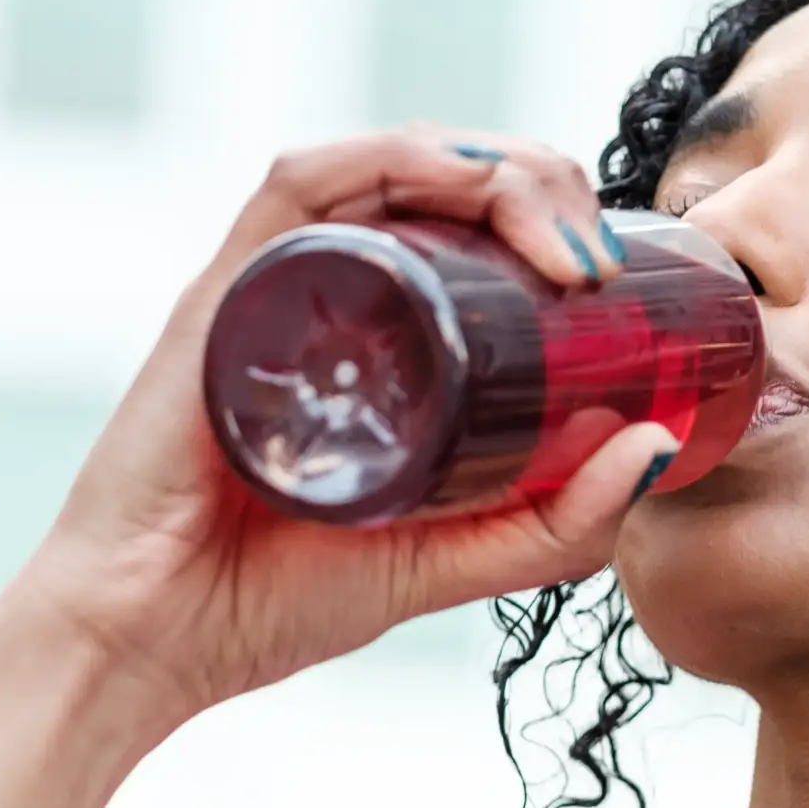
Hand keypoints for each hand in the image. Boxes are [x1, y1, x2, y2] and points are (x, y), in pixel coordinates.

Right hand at [0, 130, 678, 728]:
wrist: (146, 646)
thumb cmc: (270, 605)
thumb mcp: (451, 565)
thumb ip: (556, 525)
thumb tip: (662, 442)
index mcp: (376, 339)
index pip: (474, 230)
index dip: (557, 221)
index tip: (617, 280)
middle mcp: (326, 295)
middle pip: (446, 181)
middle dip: (543, 185)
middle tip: (599, 260)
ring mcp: (273, 285)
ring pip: (391, 164)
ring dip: (492, 167)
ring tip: (562, 239)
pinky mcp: (223, 290)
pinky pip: (301, 182)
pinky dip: (393, 160)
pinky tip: (468, 186)